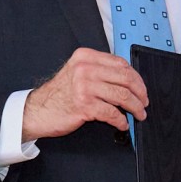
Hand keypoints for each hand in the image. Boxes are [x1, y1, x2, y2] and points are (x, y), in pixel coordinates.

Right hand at [21, 47, 148, 140]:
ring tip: (139, 114)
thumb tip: (130, 79)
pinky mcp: (84, 105)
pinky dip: (121, 120)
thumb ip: (100, 70)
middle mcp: (85, 69)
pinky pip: (112, 113)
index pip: (121, 64)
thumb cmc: (60, 93)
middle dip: (140, 93)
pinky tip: (122, 124)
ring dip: (135, 108)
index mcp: (86, 57)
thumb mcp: (78, 72)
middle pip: (125, 79)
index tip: (142, 88)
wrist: (36, 111)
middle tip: (144, 102)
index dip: (136, 77)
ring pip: (122, 96)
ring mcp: (84, 87)